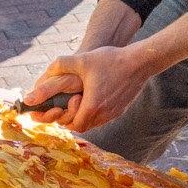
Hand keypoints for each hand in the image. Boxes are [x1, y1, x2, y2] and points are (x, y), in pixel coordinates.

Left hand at [22, 42, 153, 131]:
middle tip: (67, 106)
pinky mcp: (121, 109)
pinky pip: (104, 118)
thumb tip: (47, 69)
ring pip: (94, 123)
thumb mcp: (83, 60)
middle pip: (83, 127)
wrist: (139, 62)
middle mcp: (104, 114)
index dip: (64, 119)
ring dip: (84, 116)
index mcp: (92, 106)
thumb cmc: (111, 60)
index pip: (74, 125)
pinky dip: (95, 113)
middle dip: (72, 118)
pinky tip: (93, 98)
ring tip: (79, 102)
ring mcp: (114, 113)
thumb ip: (62, 64)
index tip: (61, 108)